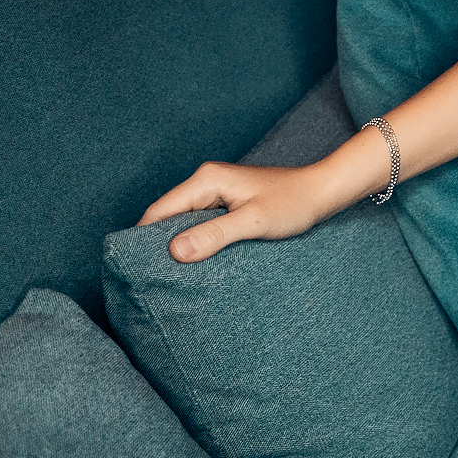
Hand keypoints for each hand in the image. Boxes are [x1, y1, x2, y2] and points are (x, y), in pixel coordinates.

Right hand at [136, 161, 345, 263]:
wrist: (323, 192)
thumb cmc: (294, 203)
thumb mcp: (254, 222)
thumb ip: (215, 235)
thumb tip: (175, 251)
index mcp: (206, 179)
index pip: (159, 211)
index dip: (142, 239)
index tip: (133, 269)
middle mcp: (206, 181)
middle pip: (167, 216)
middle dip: (158, 244)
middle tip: (152, 278)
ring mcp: (217, 191)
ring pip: (183, 221)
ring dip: (179, 244)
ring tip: (171, 274)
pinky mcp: (227, 202)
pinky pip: (201, 223)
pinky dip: (196, 240)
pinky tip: (197, 261)